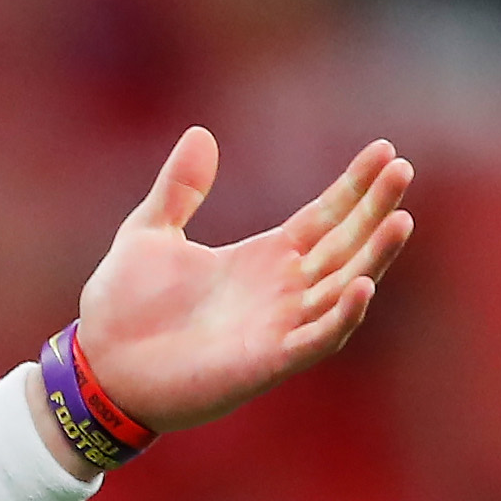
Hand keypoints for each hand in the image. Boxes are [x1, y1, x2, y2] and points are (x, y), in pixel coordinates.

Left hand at [77, 129, 415, 431]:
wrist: (97, 367)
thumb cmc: (122, 308)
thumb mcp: (148, 232)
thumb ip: (180, 188)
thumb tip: (200, 133)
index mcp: (260, 259)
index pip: (323, 217)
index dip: (354, 187)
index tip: (385, 151)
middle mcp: (280, 291)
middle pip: (344, 245)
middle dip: (375, 210)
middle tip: (403, 169)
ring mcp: (278, 327)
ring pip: (342, 288)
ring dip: (373, 257)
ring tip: (400, 220)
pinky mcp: (266, 362)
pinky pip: (316, 339)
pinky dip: (342, 316)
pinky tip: (362, 285)